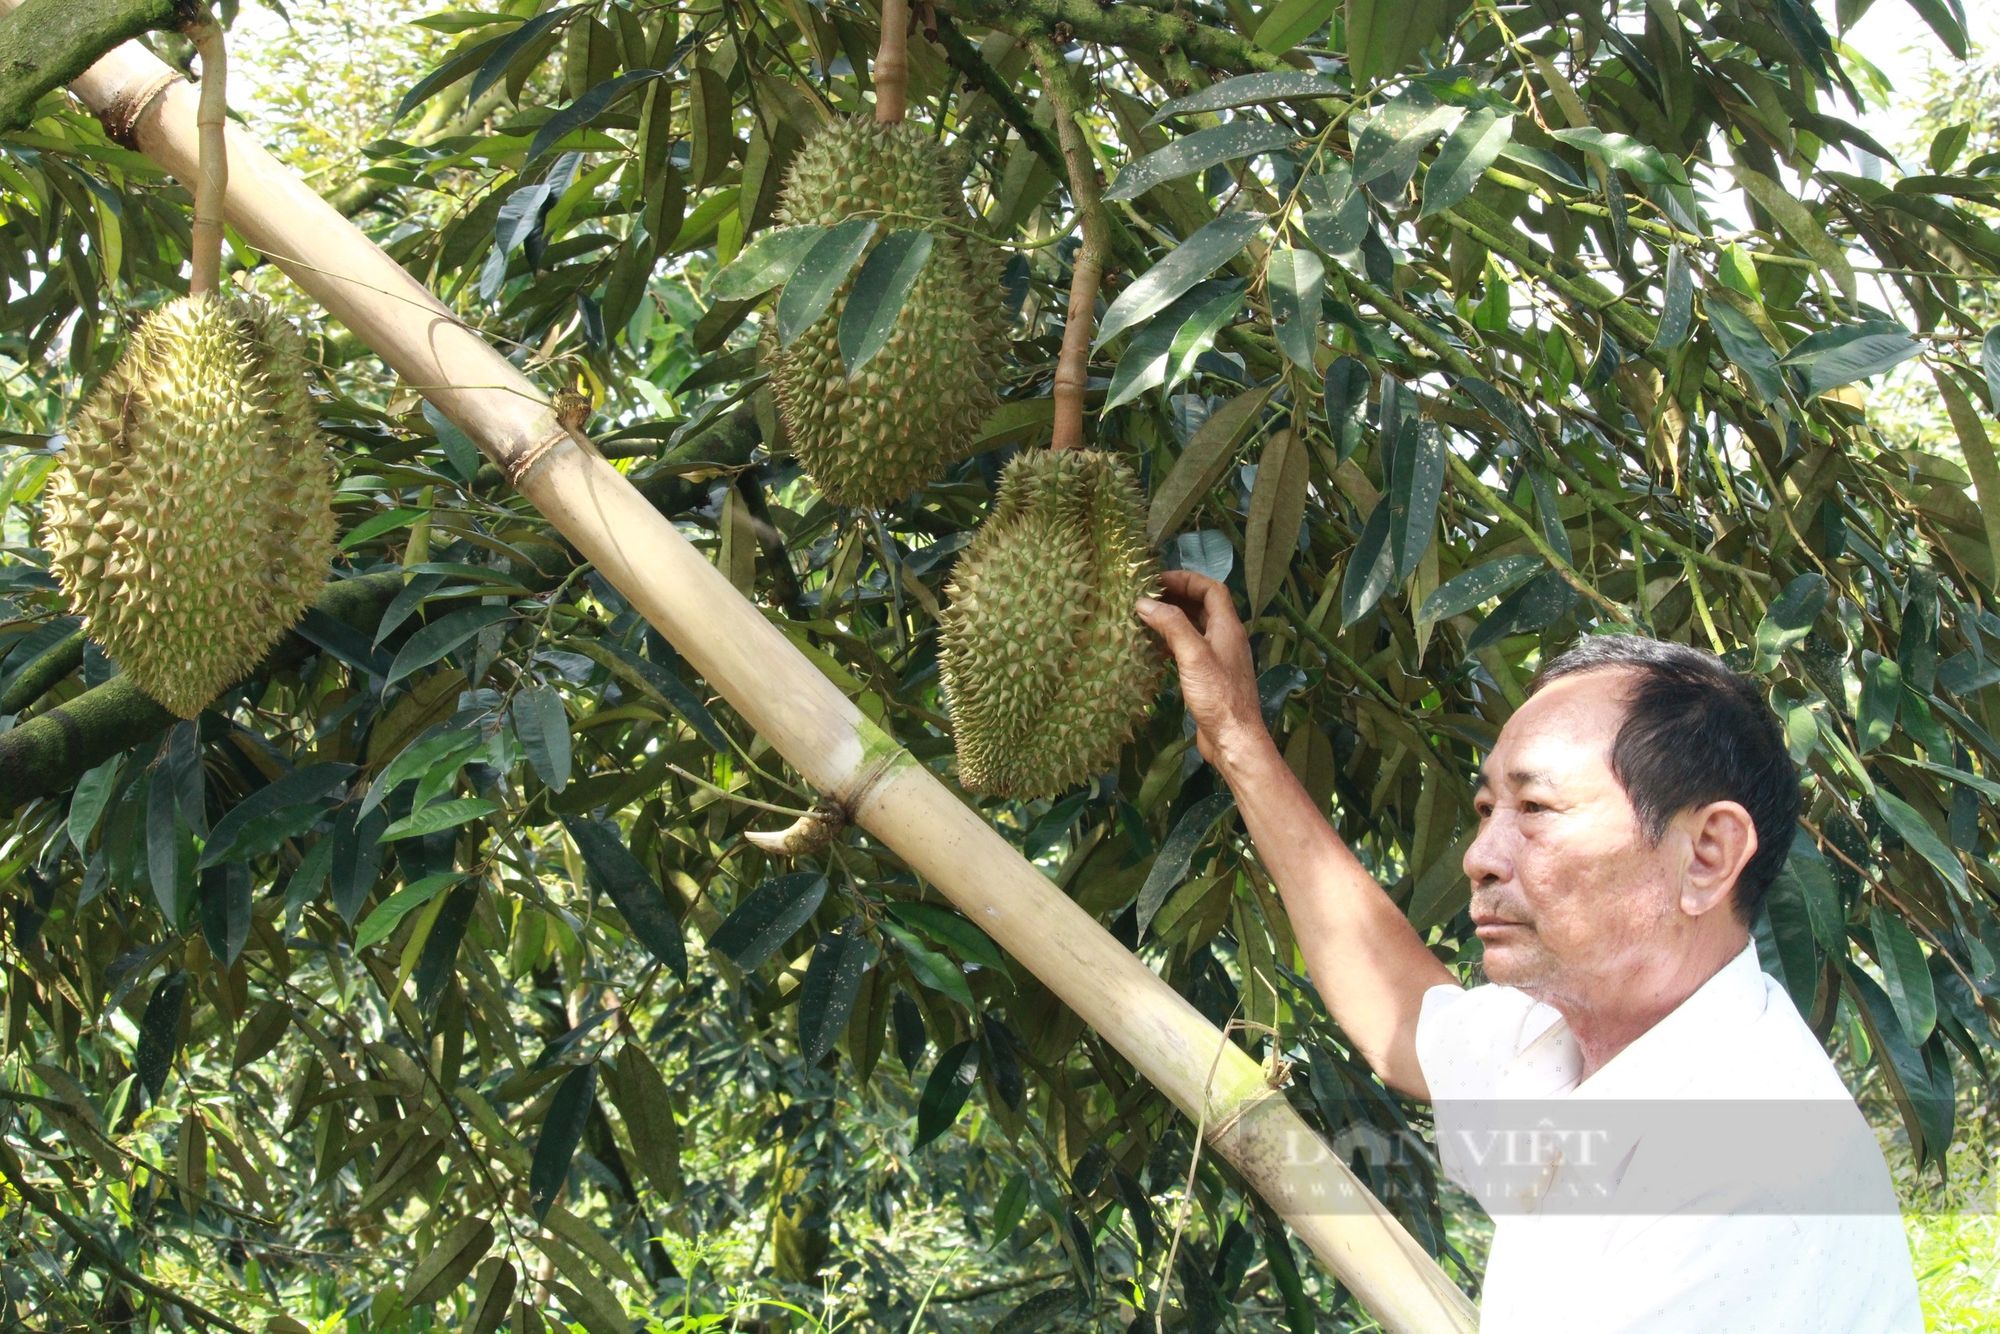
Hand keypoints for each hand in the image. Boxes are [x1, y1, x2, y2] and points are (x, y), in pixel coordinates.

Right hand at [1136, 570, 1268, 767]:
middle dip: (1176, 597)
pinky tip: (1154, 650)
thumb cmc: (1218, 696)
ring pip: (1195, 629)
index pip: (1211, 589)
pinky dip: (1173, 643)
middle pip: (1203, 607)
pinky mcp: (1210, 678)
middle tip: (1147, 598)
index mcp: (1227, 627)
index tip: (1158, 580)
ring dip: (1173, 620)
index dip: (1187, 579)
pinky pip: (1190, 650)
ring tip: (1146, 619)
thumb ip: (1171, 625)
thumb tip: (1144, 603)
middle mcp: (1225, 639)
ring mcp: (1218, 659)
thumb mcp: (1193, 655)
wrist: (1234, 739)